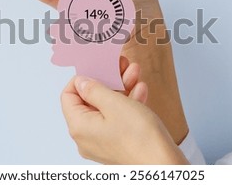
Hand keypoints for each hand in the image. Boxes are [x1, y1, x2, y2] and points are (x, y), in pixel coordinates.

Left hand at [61, 69, 187, 163]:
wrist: (163, 164)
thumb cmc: (139, 138)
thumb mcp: (114, 103)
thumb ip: (94, 89)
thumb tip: (81, 82)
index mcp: (79, 126)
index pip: (68, 96)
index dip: (81, 79)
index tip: (97, 68)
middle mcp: (86, 136)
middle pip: (89, 101)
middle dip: (107, 80)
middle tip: (121, 67)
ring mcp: (101, 141)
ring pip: (106, 108)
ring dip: (120, 89)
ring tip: (135, 74)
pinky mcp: (117, 144)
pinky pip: (116, 119)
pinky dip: (127, 104)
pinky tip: (140, 91)